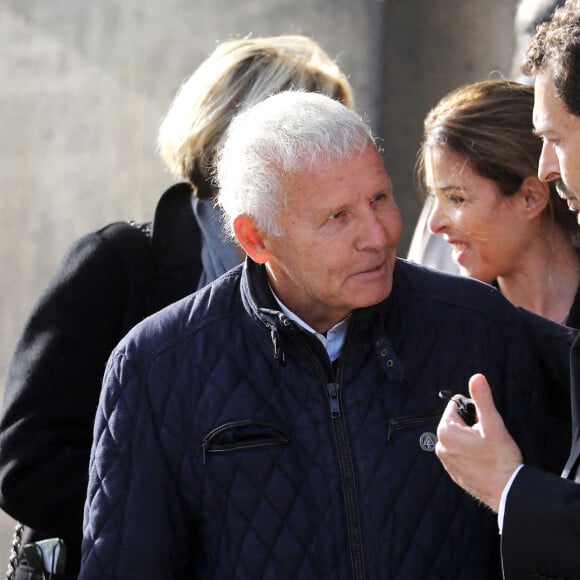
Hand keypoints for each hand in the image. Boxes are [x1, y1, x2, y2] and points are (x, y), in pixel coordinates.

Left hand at [435, 373, 522, 511]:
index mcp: (445, 431)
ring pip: (460, 437)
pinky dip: (472, 453)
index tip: (484, 425)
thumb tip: (476, 377)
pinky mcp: (453, 471)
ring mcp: (446, 460)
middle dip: (473, 425)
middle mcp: (440, 445)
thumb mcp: (493, 424)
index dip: (473, 411)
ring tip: (487, 451)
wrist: (507, 492)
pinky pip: (461, 452)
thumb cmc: (500, 459)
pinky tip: (484, 462)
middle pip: (458, 421)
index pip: (455, 405)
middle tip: (488, 439)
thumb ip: (482, 399)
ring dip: (473, 439)